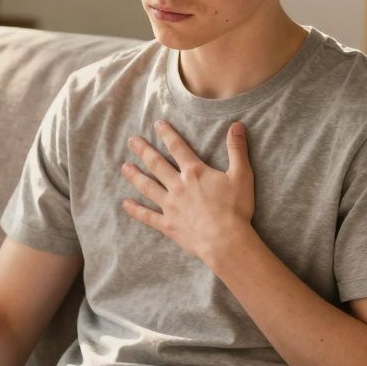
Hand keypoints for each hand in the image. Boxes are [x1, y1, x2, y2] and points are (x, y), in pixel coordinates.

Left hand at [120, 119, 254, 263]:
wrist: (225, 240)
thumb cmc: (235, 208)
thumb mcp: (242, 175)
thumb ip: (237, 149)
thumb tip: (237, 125)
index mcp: (194, 173)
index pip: (178, 148)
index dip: (167, 134)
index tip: (157, 124)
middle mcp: (178, 186)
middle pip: (157, 164)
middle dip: (144, 150)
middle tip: (131, 141)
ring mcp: (170, 206)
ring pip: (148, 187)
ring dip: (135, 176)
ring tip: (124, 167)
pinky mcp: (168, 225)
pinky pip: (147, 216)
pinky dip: (136, 210)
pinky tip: (125, 204)